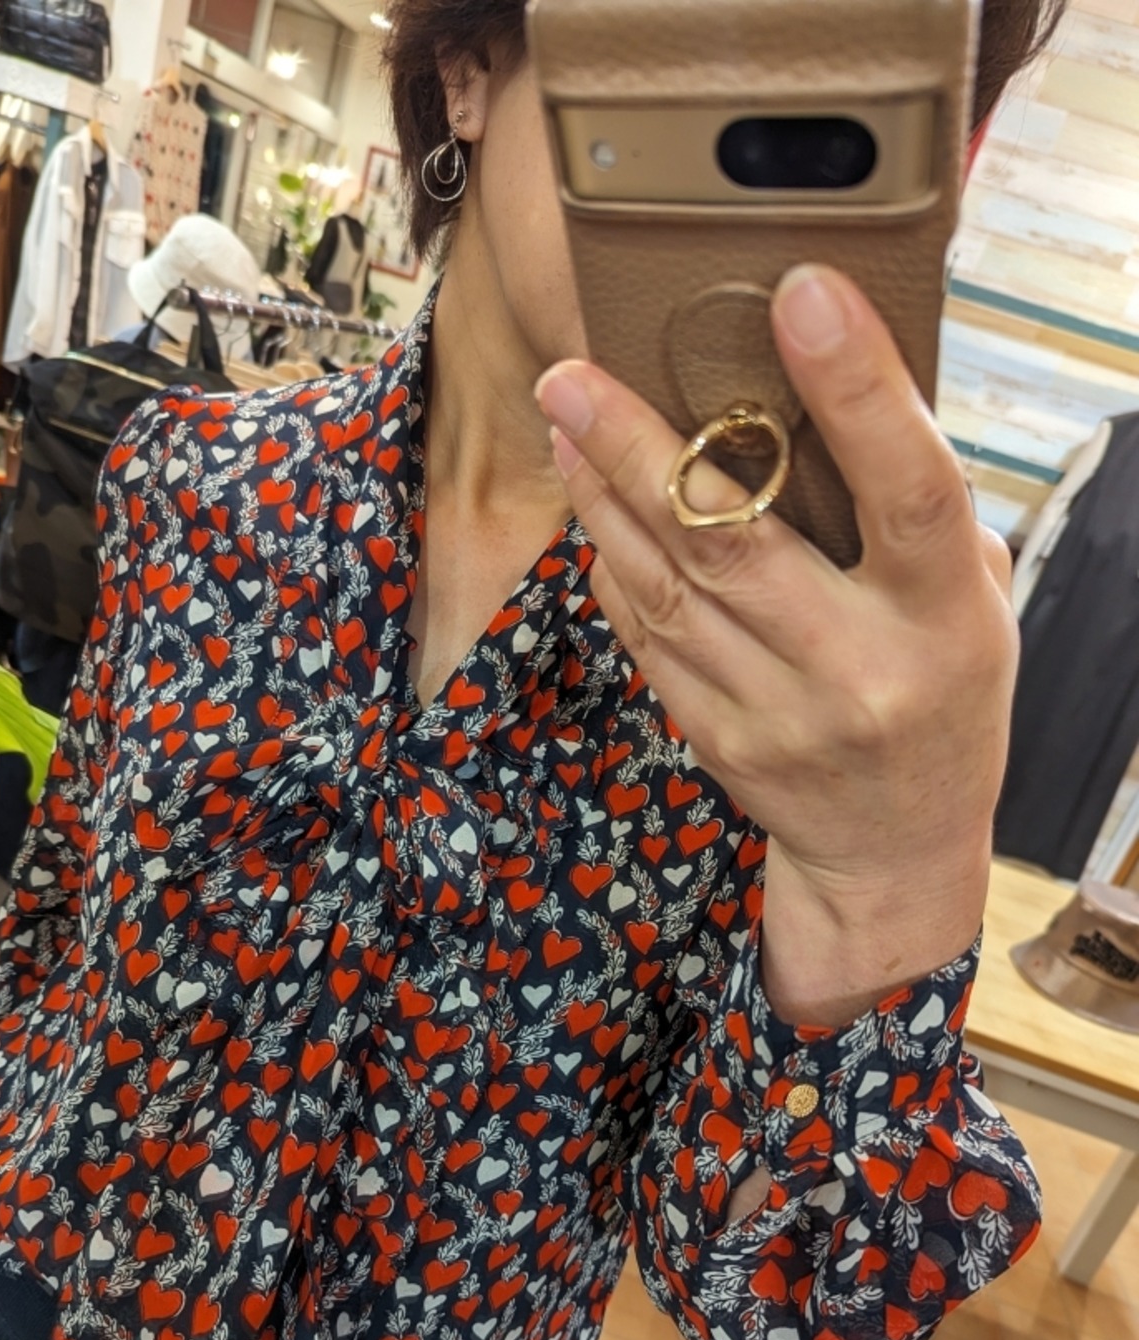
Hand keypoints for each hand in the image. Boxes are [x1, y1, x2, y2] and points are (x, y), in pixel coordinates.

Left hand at [536, 265, 1017, 1019]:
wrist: (895, 849)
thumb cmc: (944, 694)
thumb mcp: (971, 602)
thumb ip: (915, 513)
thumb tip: (836, 391)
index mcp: (945, 614)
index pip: (907, 486)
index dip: (856, 387)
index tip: (800, 292)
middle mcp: (861, 666)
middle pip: (734, 537)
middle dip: (641, 444)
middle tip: (575, 371)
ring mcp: (780, 711)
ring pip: (668, 584)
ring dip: (605, 495)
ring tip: (566, 419)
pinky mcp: (718, 739)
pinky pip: (647, 636)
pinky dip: (612, 564)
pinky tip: (592, 508)